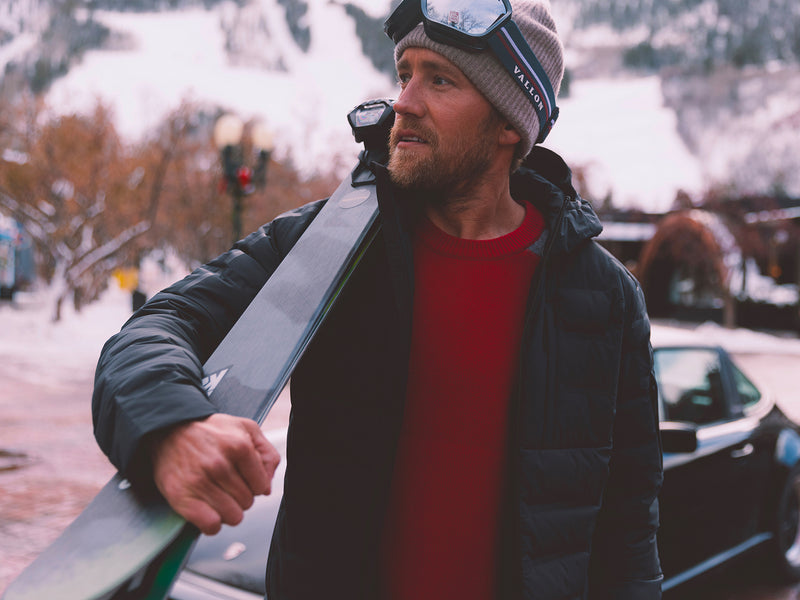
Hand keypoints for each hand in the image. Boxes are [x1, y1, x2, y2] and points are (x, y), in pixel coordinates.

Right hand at [150, 413, 280, 534]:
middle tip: (226, 484)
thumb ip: (267, 454)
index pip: (262, 486)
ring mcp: (199, 481)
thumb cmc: (212, 432)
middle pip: (247, 503)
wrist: (169, 430)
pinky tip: (208, 509)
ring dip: (227, 510)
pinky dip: (212, 523)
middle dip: (240, 496)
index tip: (243, 477)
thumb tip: (267, 488)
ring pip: (232, 517)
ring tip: (217, 495)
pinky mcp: (181, 497)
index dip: (255, 485)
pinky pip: (211, 526)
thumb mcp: (246, 429)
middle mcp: (219, 464)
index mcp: (239, 446)